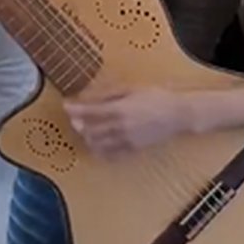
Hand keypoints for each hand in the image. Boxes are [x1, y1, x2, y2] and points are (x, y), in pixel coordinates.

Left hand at [65, 87, 188, 156]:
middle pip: (90, 130)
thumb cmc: (156, 97)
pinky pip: (112, 154)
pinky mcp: (133, 149)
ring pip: (98, 144)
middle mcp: (120, 126)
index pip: (89, 111)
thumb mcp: (132, 89)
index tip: (66, 106)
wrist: (177, 114)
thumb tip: (90, 97)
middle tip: (73, 119)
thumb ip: (110, 93)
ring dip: (87, 138)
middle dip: (78, 125)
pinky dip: (101, 151)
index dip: (75, 109)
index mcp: (119, 109)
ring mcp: (126, 140)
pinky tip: (98, 146)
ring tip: (85, 131)